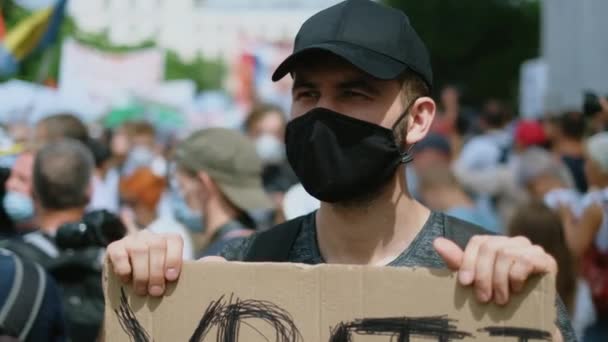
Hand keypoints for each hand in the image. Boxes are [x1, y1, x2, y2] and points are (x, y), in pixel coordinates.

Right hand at [107, 230, 184, 296]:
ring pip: (139, 250)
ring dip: (142, 274)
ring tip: (142, 291)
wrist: (124, 280)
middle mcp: (149, 235)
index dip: (174, 258)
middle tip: (156, 292)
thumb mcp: (165, 275)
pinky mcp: (113, 247)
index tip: (171, 278)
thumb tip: (195, 281)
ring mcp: (131, 239)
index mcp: (166, 239)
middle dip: (157, 272)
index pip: (174, 240)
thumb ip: (174, 276)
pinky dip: (124, 269)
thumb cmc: (151, 279)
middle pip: (157, 246)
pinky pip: (119, 255)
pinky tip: (126, 280)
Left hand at [433, 235, 556, 304]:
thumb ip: (457, 262)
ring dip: (499, 280)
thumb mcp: (475, 280)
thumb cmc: (497, 295)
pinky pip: (526, 260)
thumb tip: (437, 242)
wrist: (529, 316)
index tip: (464, 283)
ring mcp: (531, 249)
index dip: (469, 261)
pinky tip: (515, 290)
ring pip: (507, 254)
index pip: (479, 241)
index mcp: (496, 244)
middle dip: (483, 275)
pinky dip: (516, 277)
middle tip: (483, 299)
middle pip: (491, 247)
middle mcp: (514, 242)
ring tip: (499, 300)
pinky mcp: (546, 260)